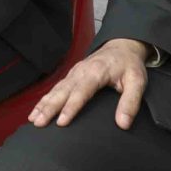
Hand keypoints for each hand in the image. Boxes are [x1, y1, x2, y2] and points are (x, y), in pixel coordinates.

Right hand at [27, 37, 150, 129]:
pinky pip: (56, 88)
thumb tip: (123, 124)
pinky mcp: (71, 76)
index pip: (81, 92)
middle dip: (50, 108)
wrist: (121, 46)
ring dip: (43, 104)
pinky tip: (36, 110)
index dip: (71, 107)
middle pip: (63, 91)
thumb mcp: (137, 82)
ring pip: (56, 90)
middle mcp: (81, 71)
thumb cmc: (129, 65)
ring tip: (33, 119)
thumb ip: (131, 102)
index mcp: (96, 72)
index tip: (62, 122)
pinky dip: (44, 99)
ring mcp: (74, 73)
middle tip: (39, 123)